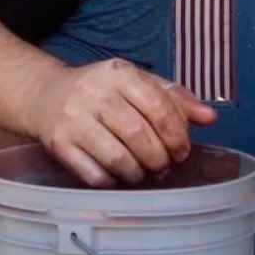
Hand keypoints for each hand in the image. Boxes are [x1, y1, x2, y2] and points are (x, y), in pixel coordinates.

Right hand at [31, 58, 216, 187]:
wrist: (45, 95)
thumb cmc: (102, 92)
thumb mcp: (137, 83)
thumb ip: (175, 98)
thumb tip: (209, 117)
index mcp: (118, 73)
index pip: (158, 106)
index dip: (176, 135)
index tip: (181, 150)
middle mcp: (93, 93)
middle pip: (139, 135)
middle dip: (159, 158)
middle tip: (163, 166)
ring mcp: (73, 120)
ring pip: (117, 158)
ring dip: (138, 173)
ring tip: (143, 173)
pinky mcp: (59, 144)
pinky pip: (94, 175)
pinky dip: (113, 182)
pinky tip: (117, 176)